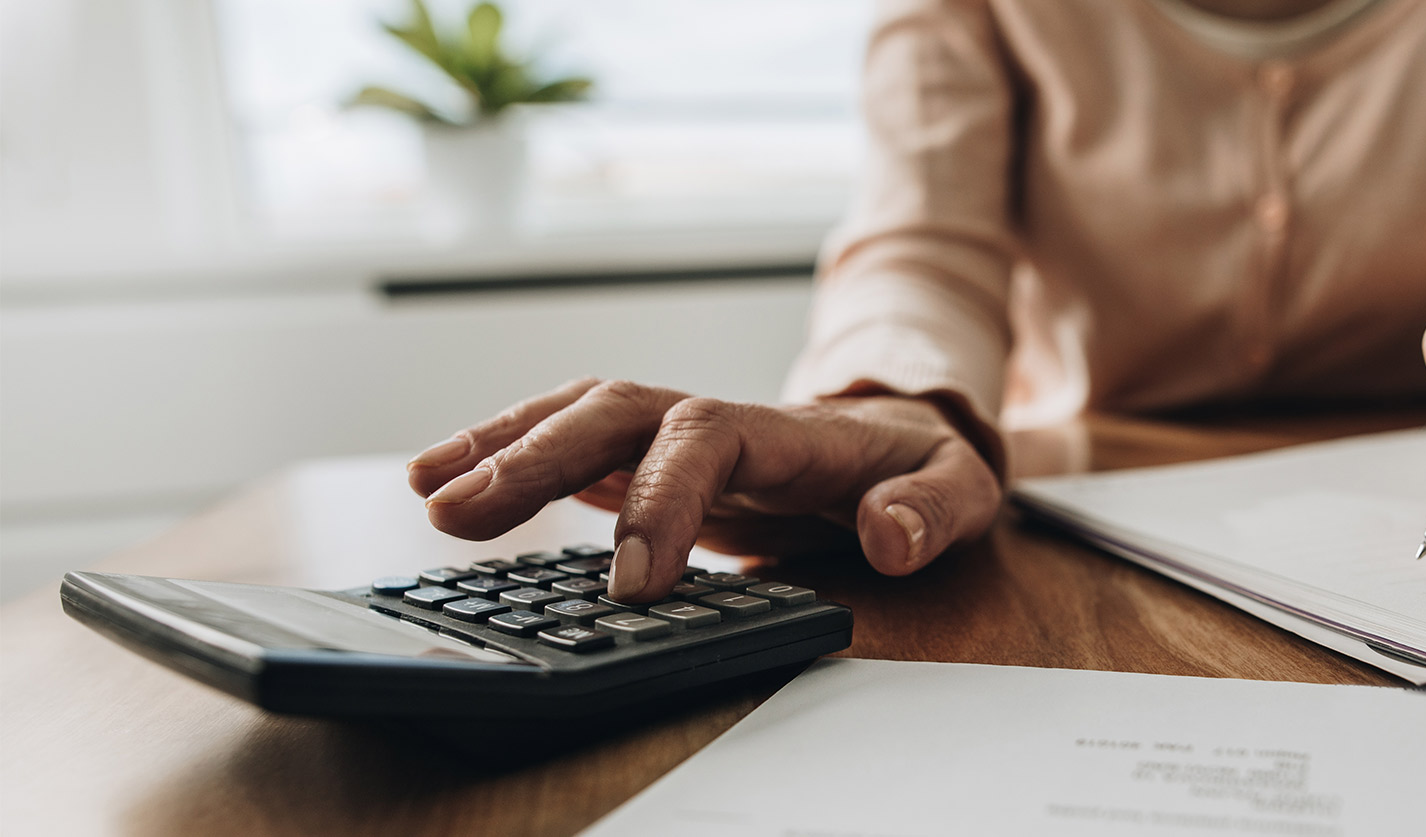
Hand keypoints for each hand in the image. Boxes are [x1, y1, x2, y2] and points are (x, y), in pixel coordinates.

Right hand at [406, 379, 1001, 600]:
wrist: (905, 444)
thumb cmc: (923, 469)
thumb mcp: (960, 489)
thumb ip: (931, 510)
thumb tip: (889, 535)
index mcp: (787, 429)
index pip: (706, 439)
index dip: (662, 499)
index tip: (634, 582)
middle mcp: (718, 419)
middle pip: (615, 411)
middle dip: (536, 456)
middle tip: (459, 514)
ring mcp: (677, 433)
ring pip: (578, 415)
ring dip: (501, 445)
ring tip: (427, 489)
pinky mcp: (651, 456)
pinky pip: (571, 444)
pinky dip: (506, 454)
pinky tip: (445, 483)